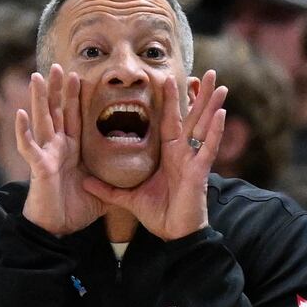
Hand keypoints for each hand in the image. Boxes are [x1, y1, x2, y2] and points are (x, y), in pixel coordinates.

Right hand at [17, 65, 102, 235]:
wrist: (58, 228)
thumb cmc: (75, 208)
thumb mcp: (103, 189)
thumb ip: (116, 178)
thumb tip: (138, 174)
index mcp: (71, 149)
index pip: (75, 116)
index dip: (75, 96)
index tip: (79, 75)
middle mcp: (57, 147)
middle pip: (57, 111)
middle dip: (57, 89)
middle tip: (58, 66)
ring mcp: (46, 155)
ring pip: (41, 121)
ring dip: (39, 99)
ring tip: (37, 77)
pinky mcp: (38, 168)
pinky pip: (29, 147)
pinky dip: (23, 131)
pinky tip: (19, 114)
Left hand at [82, 71, 225, 240]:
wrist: (173, 236)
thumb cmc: (158, 215)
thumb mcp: (128, 198)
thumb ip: (108, 189)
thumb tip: (85, 183)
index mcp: (168, 154)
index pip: (168, 120)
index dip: (169, 100)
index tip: (167, 77)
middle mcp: (182, 153)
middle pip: (191, 116)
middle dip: (198, 94)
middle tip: (206, 71)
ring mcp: (192, 160)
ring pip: (203, 126)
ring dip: (210, 104)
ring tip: (218, 84)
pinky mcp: (199, 172)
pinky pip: (207, 148)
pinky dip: (215, 131)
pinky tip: (221, 113)